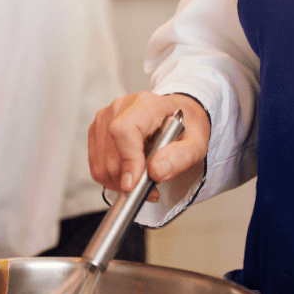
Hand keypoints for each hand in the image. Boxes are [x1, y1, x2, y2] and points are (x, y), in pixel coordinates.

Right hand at [87, 92, 210, 201]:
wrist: (177, 115)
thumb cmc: (185, 127)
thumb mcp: (197, 143)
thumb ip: (180, 157)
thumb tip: (156, 171)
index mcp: (145, 104)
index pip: (124, 131)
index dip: (126, 160)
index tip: (133, 184)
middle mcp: (119, 108)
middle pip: (111, 154)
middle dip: (129, 180)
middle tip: (151, 188)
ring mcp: (104, 118)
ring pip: (101, 164)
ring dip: (120, 182)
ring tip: (143, 181)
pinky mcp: (96, 131)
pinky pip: (97, 165)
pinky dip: (112, 179)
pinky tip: (130, 175)